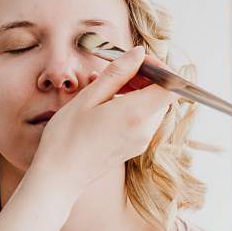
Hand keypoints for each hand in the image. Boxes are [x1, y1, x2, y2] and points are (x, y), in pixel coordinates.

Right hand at [28, 46, 178, 197]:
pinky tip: (105, 103)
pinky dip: (130, 106)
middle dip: (145, 78)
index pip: (172, 86)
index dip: (161, 69)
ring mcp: (141, 141)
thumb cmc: (67, 136)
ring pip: (152, 107)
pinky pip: (142, 120)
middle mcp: (145, 129)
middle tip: (117, 71)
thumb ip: (117, 73)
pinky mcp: (134, 147)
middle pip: (162, 95)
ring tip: (106, 87)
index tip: (138, 61)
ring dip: (136, 92)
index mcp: (136, 114)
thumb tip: (138, 54)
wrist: (59, 175)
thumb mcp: (88, 97)